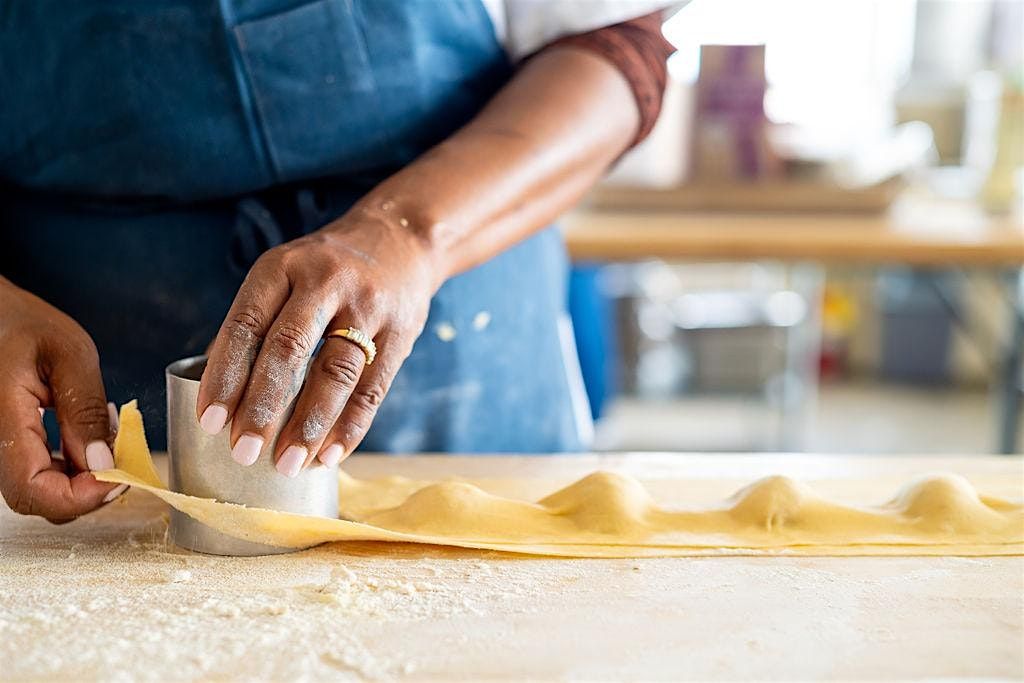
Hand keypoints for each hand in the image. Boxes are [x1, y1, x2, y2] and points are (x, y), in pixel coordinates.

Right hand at [0, 281, 123, 521]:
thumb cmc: (23, 323)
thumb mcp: (70, 354)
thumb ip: (85, 411)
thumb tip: (104, 465)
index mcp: (1, 418)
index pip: (32, 489)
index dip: (80, 497)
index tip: (120, 477)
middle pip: (36, 498)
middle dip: (87, 489)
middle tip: (120, 454)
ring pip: (37, 490)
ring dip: (79, 478)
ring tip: (101, 435)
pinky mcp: (5, 444)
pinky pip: (34, 473)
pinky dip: (67, 468)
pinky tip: (82, 437)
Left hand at [197, 206, 437, 475]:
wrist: (401, 240)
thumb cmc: (326, 269)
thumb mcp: (285, 274)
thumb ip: (255, 323)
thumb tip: (214, 386)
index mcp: (283, 267)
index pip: (246, 324)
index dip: (225, 375)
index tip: (210, 421)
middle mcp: (325, 282)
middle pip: (289, 349)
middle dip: (263, 407)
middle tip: (243, 452)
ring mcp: (368, 306)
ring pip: (335, 371)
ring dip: (309, 425)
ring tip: (288, 464)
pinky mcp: (401, 332)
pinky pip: (374, 387)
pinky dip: (351, 426)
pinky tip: (330, 455)